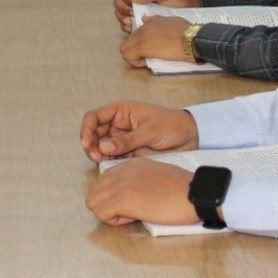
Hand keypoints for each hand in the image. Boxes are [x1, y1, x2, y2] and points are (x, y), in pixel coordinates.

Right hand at [79, 100, 196, 162]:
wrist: (190, 138)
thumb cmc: (172, 126)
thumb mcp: (150, 131)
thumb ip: (127, 140)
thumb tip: (104, 147)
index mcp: (121, 111)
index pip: (94, 117)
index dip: (87, 129)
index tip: (87, 142)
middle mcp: (118, 124)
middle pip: (94, 134)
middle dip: (91, 144)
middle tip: (96, 156)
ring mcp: (122, 139)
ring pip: (100, 147)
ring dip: (97, 154)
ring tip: (101, 161)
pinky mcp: (127, 152)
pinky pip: (112, 157)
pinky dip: (107, 162)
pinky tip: (110, 166)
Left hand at [86, 159, 196, 226]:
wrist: (196, 194)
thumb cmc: (184, 190)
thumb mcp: (156, 176)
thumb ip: (140, 181)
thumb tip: (133, 195)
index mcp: (131, 165)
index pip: (105, 180)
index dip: (114, 195)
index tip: (133, 202)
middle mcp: (122, 171)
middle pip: (94, 191)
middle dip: (107, 204)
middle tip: (128, 212)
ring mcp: (121, 184)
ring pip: (92, 201)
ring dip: (108, 212)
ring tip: (129, 216)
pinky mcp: (124, 199)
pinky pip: (100, 213)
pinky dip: (112, 220)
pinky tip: (131, 219)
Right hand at [113, 0, 200, 31]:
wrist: (188, 11)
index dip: (126, 1)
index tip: (133, 7)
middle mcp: (136, 0)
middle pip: (119, 5)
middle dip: (122, 11)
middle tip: (131, 17)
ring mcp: (137, 12)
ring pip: (121, 15)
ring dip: (122, 20)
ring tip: (130, 25)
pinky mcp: (140, 22)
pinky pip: (127, 25)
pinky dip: (127, 28)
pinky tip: (132, 30)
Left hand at [120, 15, 195, 67]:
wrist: (191, 38)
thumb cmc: (186, 31)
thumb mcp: (170, 20)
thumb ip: (157, 20)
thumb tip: (145, 18)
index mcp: (149, 22)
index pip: (135, 35)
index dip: (140, 44)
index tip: (151, 50)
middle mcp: (142, 28)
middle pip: (127, 42)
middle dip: (134, 51)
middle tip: (147, 57)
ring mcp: (141, 37)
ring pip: (124, 49)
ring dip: (134, 57)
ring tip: (147, 60)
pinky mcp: (142, 48)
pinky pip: (128, 57)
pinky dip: (135, 62)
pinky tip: (146, 63)